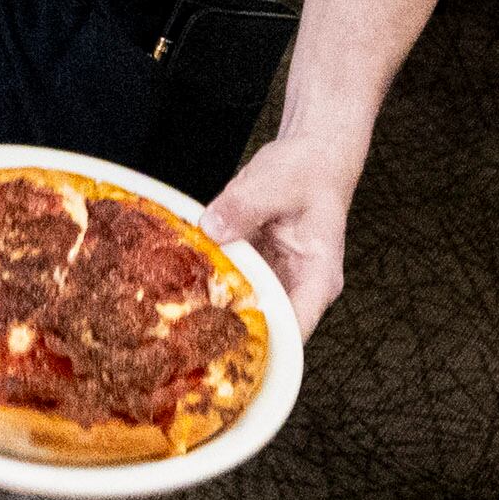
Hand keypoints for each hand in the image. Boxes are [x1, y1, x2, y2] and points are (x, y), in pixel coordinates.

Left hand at [202, 136, 357, 334]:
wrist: (311, 154)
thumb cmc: (308, 170)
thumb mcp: (275, 182)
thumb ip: (243, 207)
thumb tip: (211, 229)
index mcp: (319, 277)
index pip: (295, 328)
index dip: (262, 343)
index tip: (224, 345)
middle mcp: (301, 286)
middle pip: (267, 325)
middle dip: (229, 329)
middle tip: (188, 328)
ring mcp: (278, 278)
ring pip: (247, 306)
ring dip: (216, 307)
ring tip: (179, 310)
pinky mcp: (259, 267)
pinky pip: (234, 282)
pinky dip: (213, 282)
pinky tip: (184, 282)